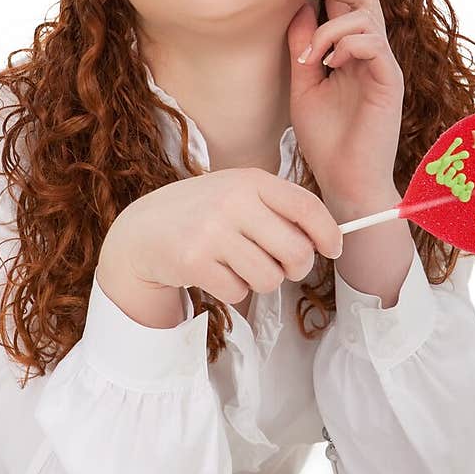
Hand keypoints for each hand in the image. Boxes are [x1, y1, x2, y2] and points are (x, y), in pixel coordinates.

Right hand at [99, 169, 343, 309]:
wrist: (142, 231)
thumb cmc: (203, 214)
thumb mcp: (239, 195)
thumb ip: (279, 210)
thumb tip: (328, 239)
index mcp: (251, 180)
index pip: (306, 207)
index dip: (328, 234)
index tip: (333, 249)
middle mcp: (233, 201)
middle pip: (296, 252)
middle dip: (296, 268)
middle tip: (282, 267)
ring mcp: (212, 231)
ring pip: (270, 278)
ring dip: (261, 281)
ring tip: (241, 267)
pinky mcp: (194, 261)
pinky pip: (238, 292)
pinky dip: (233, 291)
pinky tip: (216, 274)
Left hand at [286, 0, 405, 207]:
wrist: (345, 182)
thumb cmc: (326, 140)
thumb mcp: (303, 86)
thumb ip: (302, 48)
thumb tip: (295, 9)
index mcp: (350, 50)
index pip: (343, 1)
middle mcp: (370, 51)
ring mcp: (382, 65)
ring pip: (365, 14)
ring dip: (328, 28)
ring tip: (309, 59)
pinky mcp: (389, 81)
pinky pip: (373, 43)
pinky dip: (346, 45)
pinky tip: (329, 64)